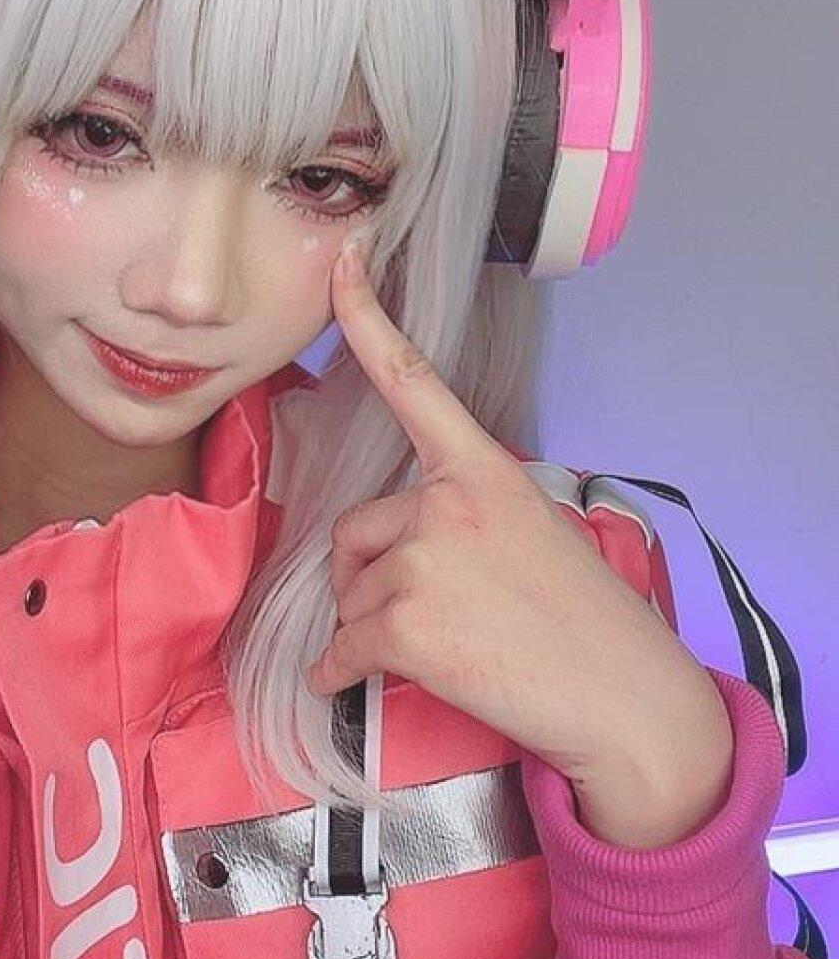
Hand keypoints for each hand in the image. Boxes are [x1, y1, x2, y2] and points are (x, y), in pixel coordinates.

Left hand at [305, 237, 731, 818]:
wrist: (622, 697)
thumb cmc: (585, 622)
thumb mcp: (531, 531)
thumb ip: (461, 515)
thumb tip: (395, 544)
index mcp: (483, 470)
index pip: (414, 382)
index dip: (367, 319)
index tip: (343, 261)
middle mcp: (446, 502)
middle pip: (356, 532)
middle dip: (372, 576)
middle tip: (440, 616)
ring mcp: (422, 561)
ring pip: (348, 595)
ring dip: (372, 628)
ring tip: (446, 649)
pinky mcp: (402, 625)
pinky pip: (338, 650)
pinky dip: (336, 675)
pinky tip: (351, 684)